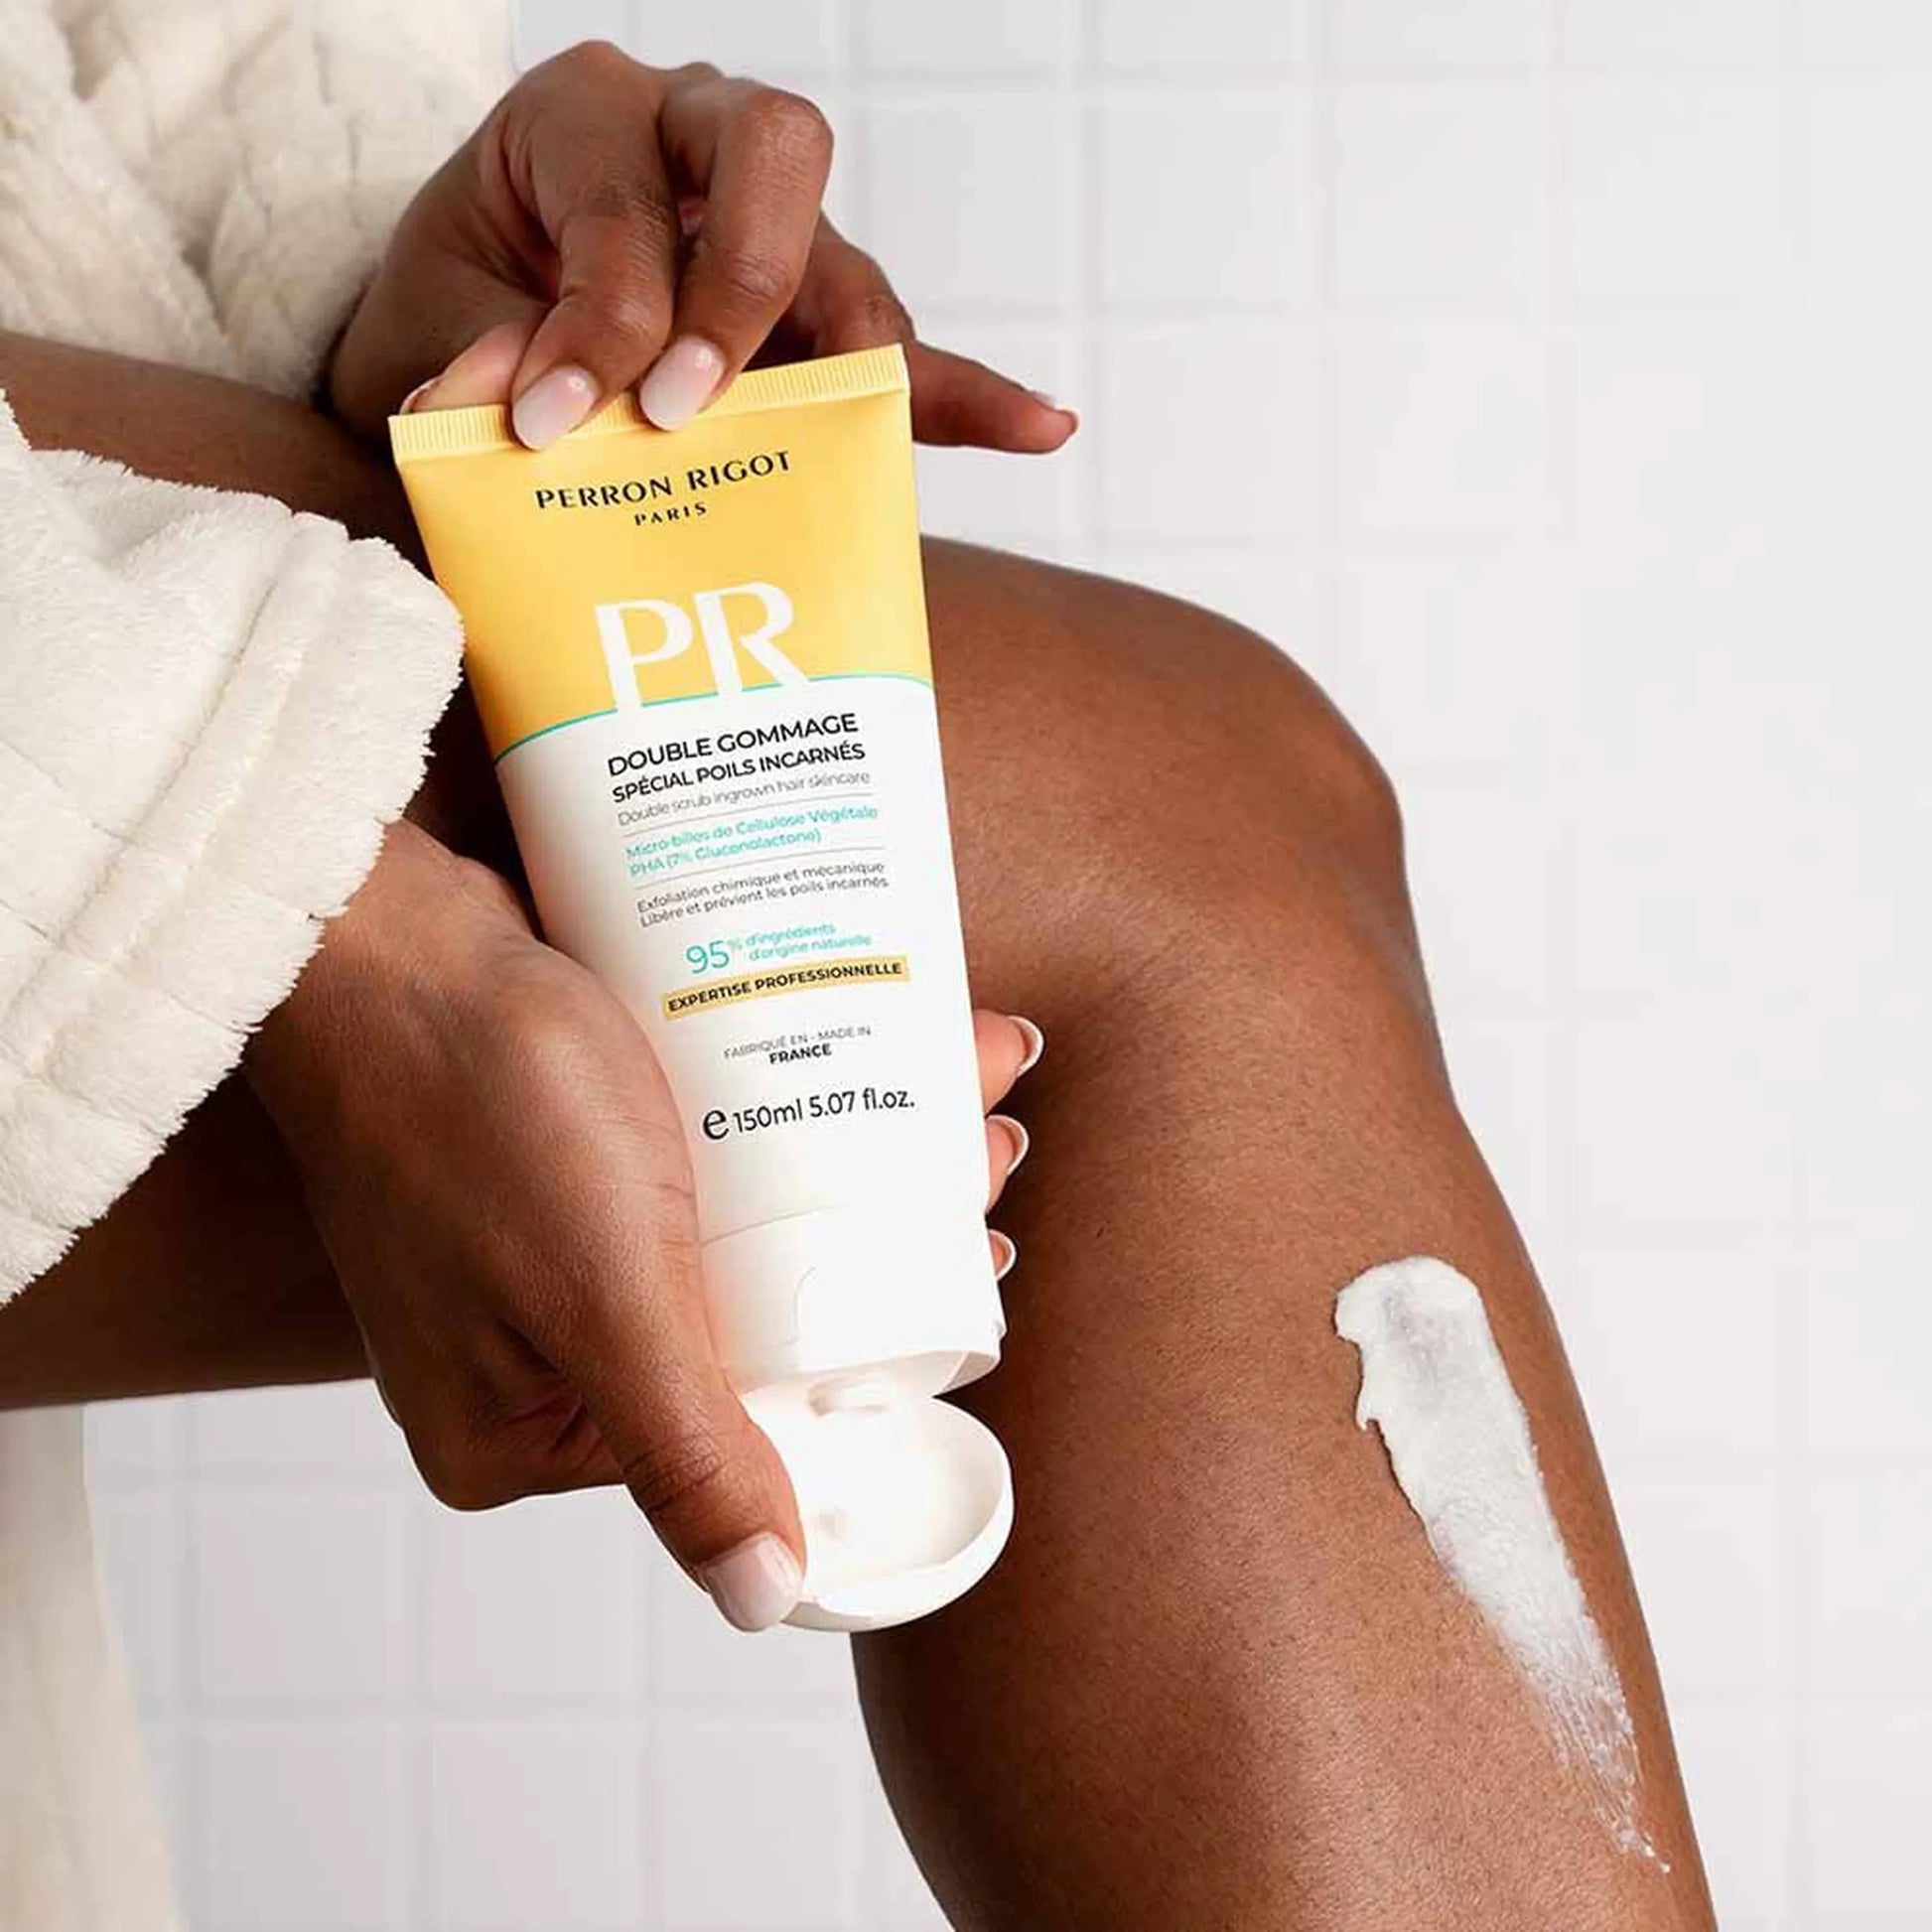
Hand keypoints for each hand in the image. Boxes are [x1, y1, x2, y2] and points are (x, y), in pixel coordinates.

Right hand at [248, 822, 1037, 1629]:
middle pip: (758, 1319)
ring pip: (744, 1225)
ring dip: (858, 1161)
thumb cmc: (472, 1104)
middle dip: (887, 1237)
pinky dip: (787, 1113)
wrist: (379, 931)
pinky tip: (871, 1051)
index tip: (972, 1275)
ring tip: (958, 1086)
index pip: (743, 1433)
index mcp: (522, 1430)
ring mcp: (543, 1246)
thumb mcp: (602, 1296)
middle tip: (981, 1153)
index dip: (874, 1358)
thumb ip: (684, 1451)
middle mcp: (530, 1350)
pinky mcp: (558, 1152)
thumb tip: (766, 1601)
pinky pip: (706, 1156)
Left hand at [328, 40, 1076, 453]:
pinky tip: (1040, 425)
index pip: (624, 205)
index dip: (591, 320)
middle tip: (681, 408)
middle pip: (776, 156)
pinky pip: (903, 352)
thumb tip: (516, 408)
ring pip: (844, 258)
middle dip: (742, 287)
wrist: (465, 325)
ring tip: (865, 431)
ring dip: (845, 353)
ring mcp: (774, 225)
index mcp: (587, 115)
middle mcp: (696, 139)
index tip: (545, 420)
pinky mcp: (819, 318)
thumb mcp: (437, 326)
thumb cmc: (459, 311)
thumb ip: (476, 358)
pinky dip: (966, 395)